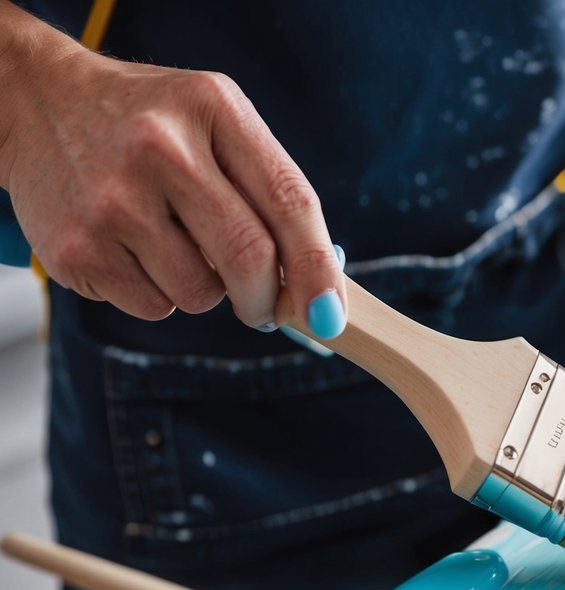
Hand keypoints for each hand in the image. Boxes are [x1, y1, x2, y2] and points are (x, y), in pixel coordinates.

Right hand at [0, 39, 345, 336]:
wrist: (37, 104)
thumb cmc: (150, 124)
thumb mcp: (214, 122)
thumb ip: (269, 190)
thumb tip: (319, 285)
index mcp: (212, 109)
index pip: (290, 202)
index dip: (318, 268)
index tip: (331, 313)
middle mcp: (160, 149)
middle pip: (249, 258)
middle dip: (266, 298)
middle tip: (262, 305)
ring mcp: (113, 200)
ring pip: (201, 293)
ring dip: (206, 290)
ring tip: (175, 244)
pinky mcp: (77, 248)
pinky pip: (154, 307)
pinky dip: (160, 294)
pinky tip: (135, 250)